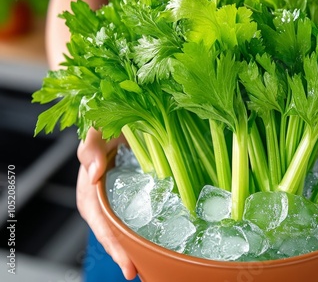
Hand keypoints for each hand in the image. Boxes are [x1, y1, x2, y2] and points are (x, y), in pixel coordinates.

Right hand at [76, 128, 137, 279]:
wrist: (121, 115)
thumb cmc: (105, 123)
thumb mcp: (96, 130)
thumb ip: (91, 148)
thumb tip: (94, 174)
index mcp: (90, 191)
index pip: (101, 224)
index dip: (114, 246)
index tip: (128, 264)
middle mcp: (103, 200)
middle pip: (113, 234)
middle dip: (125, 255)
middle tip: (140, 274)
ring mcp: (118, 198)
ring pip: (125, 228)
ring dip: (136, 247)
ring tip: (151, 268)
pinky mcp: (133, 192)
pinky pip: (137, 215)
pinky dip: (146, 229)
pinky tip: (162, 239)